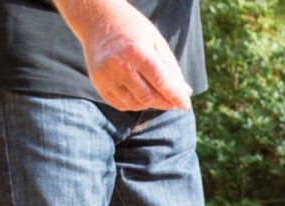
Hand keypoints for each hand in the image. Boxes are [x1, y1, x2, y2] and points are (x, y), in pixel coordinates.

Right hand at [57, 0, 192, 111]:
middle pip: (148, 97)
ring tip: (157, 94)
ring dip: (150, 103)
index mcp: (137, 51)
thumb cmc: (133, 30)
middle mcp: (119, 66)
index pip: (161, 82)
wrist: (98, 20)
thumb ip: (170, 67)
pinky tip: (140, 94)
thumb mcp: (156, 41)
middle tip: (174, 102)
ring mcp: (106, 76)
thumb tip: (185, 92)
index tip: (185, 105)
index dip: (176, 96)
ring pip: (135, 104)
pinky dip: (135, 103)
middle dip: (165, 102)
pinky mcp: (98, 84)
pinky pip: (121, 104)